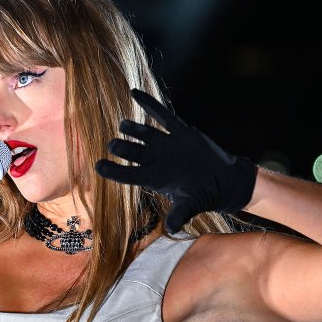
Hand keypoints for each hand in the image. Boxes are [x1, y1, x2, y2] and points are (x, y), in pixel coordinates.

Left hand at [95, 89, 257, 232]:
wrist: (223, 181)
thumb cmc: (204, 195)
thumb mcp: (191, 205)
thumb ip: (180, 214)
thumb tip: (172, 228)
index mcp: (154, 179)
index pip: (129, 175)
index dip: (113, 171)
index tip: (97, 166)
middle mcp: (156, 160)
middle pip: (133, 152)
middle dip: (122, 148)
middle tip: (112, 144)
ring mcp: (166, 145)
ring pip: (145, 134)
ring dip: (133, 129)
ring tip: (122, 125)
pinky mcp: (181, 132)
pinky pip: (162, 115)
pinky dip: (149, 105)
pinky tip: (134, 93)